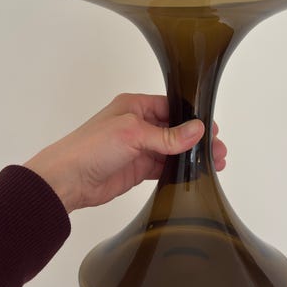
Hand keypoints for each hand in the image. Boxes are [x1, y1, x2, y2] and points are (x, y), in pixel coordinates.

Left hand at [24, 93, 226, 212]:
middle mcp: (139, 125)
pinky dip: (179, 170)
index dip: (193, 118)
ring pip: (172, 150)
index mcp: (136, 106)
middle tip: (218, 150)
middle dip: (197, 139)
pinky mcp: (138, 168)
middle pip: (175, 130)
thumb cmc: (91, 147)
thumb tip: (198, 129)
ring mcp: (139, 147)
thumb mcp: (133, 133)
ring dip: (191, 156)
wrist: (68, 180)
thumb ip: (168, 135)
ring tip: (215, 164)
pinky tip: (195, 173)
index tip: (212, 129)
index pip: (172, 108)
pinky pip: (164, 167)